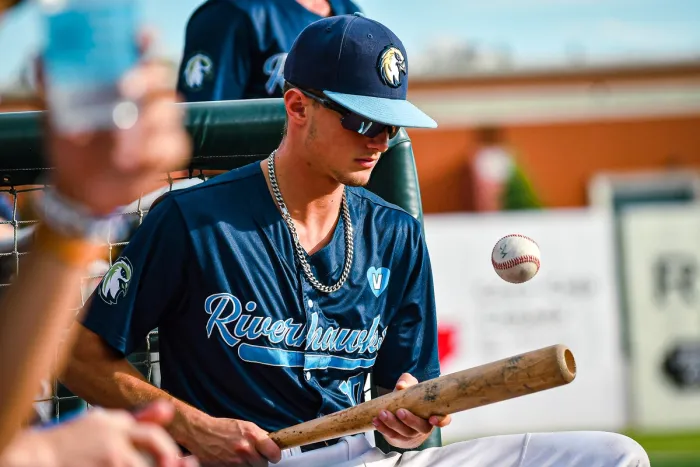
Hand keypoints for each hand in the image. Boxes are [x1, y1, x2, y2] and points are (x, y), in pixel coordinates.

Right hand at [0, 400, 196, 466]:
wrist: (35, 458)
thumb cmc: (70, 440)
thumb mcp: (103, 422)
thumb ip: (139, 418)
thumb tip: (170, 409)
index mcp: (115, 425)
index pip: (154, 436)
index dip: (168, 450)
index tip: (174, 460)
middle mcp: (112, 444)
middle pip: (155, 458)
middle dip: (166, 464)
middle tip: (171, 466)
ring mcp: (106, 463)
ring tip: (128, 464)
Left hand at [41, 31, 190, 215]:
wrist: (82, 188)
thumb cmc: (72, 144)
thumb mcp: (57, 112)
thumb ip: (55, 85)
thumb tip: (44, 60)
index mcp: (122, 81)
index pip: (139, 53)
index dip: (145, 41)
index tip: (141, 37)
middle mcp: (146, 99)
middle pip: (161, 76)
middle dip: (146, 78)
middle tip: (124, 88)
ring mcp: (160, 125)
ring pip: (170, 113)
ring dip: (147, 126)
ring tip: (120, 149)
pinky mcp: (168, 151)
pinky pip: (175, 146)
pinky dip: (156, 153)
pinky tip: (134, 162)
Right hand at [183, 414, 280, 466]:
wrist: (201, 433)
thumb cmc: (222, 428)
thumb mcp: (245, 426)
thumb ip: (259, 436)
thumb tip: (272, 443)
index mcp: (252, 435)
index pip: (274, 452)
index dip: (275, 455)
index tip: (273, 455)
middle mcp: (245, 449)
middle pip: (263, 464)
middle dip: (261, 461)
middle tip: (255, 455)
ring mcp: (236, 461)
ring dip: (250, 465)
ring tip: (242, 457)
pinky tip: (235, 460)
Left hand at [372, 373, 451, 449]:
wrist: (399, 408)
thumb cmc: (409, 396)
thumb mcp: (410, 385)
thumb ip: (407, 381)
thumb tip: (401, 386)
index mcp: (433, 413)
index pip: (443, 420)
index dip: (441, 421)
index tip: (433, 418)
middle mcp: (425, 426)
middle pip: (421, 428)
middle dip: (410, 420)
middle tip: (400, 411)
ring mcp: (412, 435)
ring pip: (404, 433)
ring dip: (392, 424)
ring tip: (382, 414)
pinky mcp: (400, 439)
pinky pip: (392, 436)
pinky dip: (383, 428)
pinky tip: (376, 420)